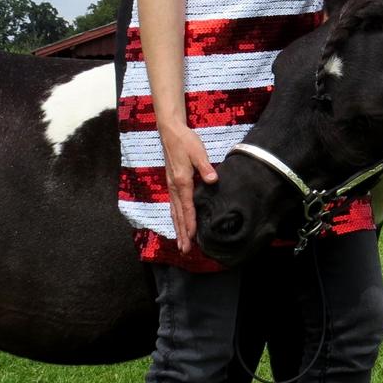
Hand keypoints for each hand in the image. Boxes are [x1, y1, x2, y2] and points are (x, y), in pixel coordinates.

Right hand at [159, 122, 217, 253]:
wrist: (170, 132)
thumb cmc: (185, 141)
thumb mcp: (197, 151)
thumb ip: (205, 166)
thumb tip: (212, 179)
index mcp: (181, 181)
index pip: (187, 206)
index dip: (190, 223)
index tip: (192, 237)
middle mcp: (174, 187)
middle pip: (178, 214)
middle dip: (182, 233)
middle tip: (184, 250)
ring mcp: (171, 186)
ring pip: (174, 212)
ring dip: (177, 229)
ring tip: (180, 244)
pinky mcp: (171, 184)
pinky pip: (173, 206)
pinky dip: (175, 218)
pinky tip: (178, 224)